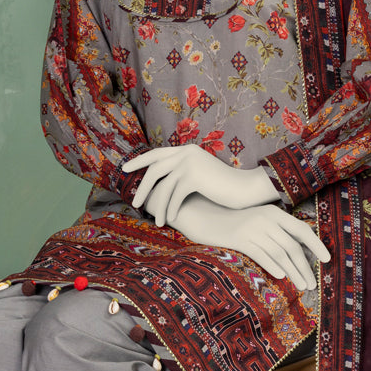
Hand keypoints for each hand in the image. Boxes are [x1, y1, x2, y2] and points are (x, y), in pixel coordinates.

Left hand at [123, 145, 278, 226]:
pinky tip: (168, 220)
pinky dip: (170, 209)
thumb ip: (184, 172)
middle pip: (154, 169)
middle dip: (142, 187)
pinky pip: (175, 195)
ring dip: (157, 205)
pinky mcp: (194, 176)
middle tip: (134, 202)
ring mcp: (189, 163)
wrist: (246, 188)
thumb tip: (162, 182)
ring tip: (155, 220)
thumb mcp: (201, 174)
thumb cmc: (224, 186)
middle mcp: (186, 153)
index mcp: (186, 150)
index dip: (139, 161)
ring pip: (163, 185)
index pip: (157, 154)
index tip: (124, 169)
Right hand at [167, 194, 329, 290]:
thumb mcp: (257, 220)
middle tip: (312, 284)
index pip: (302, 230)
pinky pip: (261, 254)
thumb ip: (275, 230)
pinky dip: (273, 266)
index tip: (326, 260)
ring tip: (301, 286)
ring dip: (293, 272)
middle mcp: (266, 218)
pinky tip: (281, 276)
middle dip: (304, 267)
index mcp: (274, 213)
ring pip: (280, 253)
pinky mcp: (239, 238)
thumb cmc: (233, 222)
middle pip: (292, 246)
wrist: (205, 216)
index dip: (316, 245)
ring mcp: (253, 228)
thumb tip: (295, 252)